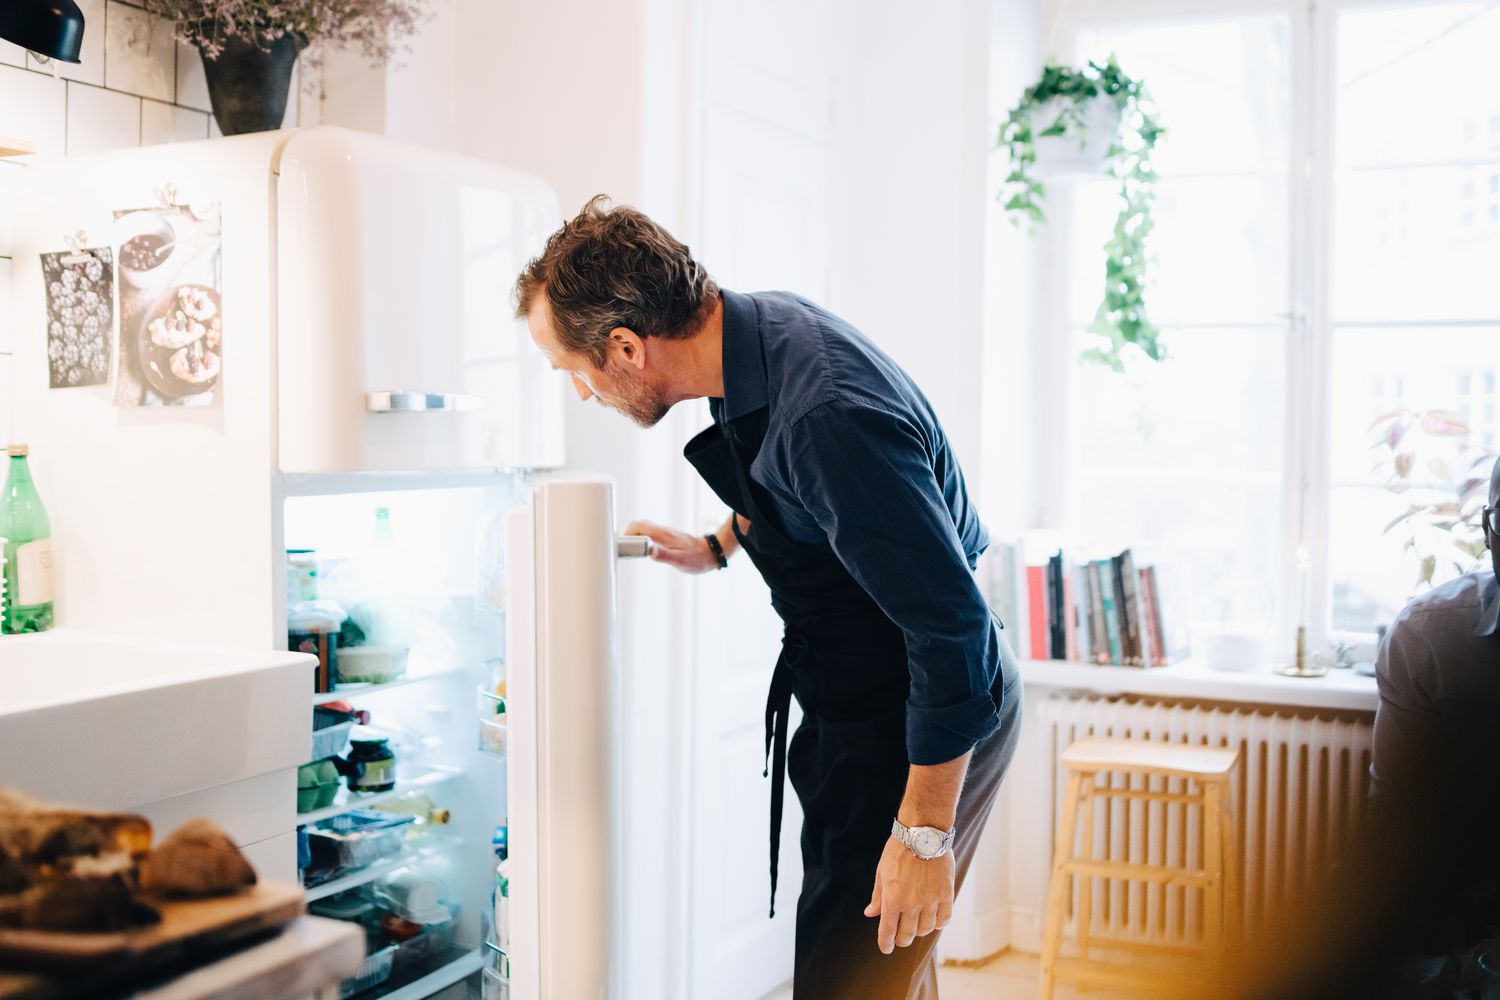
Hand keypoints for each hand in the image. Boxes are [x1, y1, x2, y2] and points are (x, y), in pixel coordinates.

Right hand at [624, 520, 720, 574]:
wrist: (710, 552)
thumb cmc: (696, 558)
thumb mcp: (680, 560)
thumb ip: (663, 555)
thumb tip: (648, 550)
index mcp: (662, 535)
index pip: (637, 527)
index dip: (625, 535)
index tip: (620, 547)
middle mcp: (661, 531)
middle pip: (637, 526)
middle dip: (626, 536)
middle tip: (622, 550)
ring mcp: (663, 533)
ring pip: (642, 530)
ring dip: (633, 538)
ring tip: (628, 552)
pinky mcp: (666, 537)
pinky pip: (648, 534)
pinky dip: (640, 540)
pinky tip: (641, 552)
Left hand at [864, 835, 954, 953]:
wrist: (923, 833)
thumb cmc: (898, 850)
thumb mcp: (882, 872)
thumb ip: (878, 896)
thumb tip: (870, 914)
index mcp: (893, 899)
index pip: (888, 931)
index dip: (885, 943)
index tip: (886, 949)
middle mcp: (912, 904)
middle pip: (907, 934)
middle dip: (902, 940)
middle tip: (900, 939)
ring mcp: (931, 900)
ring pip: (926, 929)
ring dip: (919, 931)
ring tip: (916, 925)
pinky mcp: (946, 894)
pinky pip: (944, 919)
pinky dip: (938, 923)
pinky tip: (934, 919)